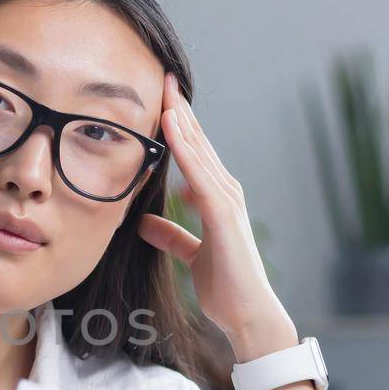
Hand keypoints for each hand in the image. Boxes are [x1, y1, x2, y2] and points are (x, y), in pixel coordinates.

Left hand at [136, 72, 296, 358]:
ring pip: (200, 152)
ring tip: (165, 91)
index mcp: (216, 197)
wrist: (247, 314)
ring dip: (182, 121)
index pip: (193, 152)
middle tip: (163, 75)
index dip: (176, 123)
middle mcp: (225, 192)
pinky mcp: (225, 217)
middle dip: (180, 109)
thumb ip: (171, 236)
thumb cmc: (225, 285)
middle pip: (198, 142)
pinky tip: (172, 129)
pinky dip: (187, 151)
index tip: (159, 96)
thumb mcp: (190, 254)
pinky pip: (201, 176)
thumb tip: (142, 222)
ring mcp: (227, 201)